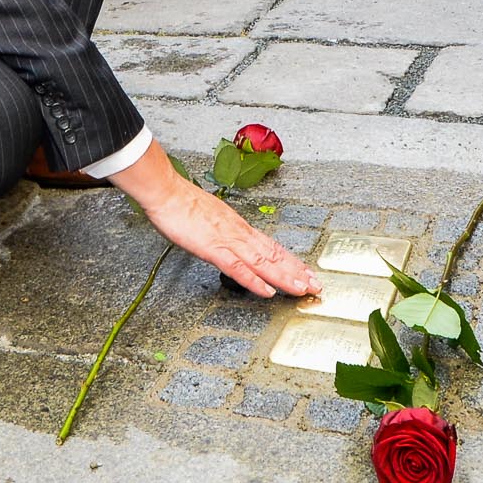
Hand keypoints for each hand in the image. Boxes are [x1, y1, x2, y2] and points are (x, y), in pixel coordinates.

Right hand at [113, 144, 320, 297]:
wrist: (166, 191)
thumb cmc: (182, 202)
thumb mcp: (209, 216)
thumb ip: (222, 230)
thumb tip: (229, 240)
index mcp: (238, 226)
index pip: (270, 246)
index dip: (290, 260)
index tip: (305, 271)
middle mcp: (239, 233)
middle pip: (273, 255)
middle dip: (296, 271)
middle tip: (316, 285)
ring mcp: (228, 240)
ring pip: (263, 262)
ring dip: (285, 277)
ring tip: (302, 289)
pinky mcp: (213, 248)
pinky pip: (237, 268)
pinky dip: (254, 281)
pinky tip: (267, 291)